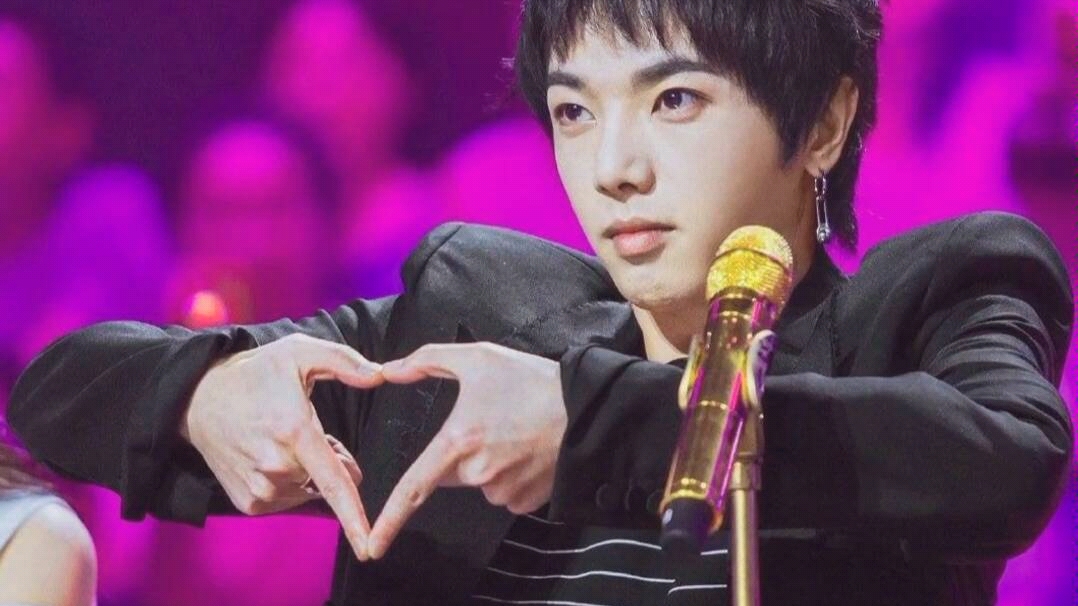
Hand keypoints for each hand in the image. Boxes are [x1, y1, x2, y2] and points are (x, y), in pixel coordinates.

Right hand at [182, 333, 382, 559]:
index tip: (370, 548)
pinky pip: (290, 498)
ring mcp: (261, 489)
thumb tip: (380, 375)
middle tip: (304, 430)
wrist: (200, 400)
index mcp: (295, 432)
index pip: (334, 482)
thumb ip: (344, 361)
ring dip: (309, 471)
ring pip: (311, 490)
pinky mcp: (251, 503)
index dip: (355, 517)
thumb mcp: (300, 352)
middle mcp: (277, 467)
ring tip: (282, 440)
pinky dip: (291, 482)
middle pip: (332, 479)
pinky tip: (270, 456)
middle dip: (331, 458)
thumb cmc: (257, 374)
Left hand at [368, 342, 566, 558]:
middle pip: (450, 472)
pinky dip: (511, 474)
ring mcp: (503, 490)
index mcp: (458, 441)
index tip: (372, 546)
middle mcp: (478, 473)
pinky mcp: (525, 501)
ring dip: (488, 462)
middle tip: (491, 421)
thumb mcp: (478, 357)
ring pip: (479, 482)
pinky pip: (504, 491)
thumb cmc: (531, 381)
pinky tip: (528, 450)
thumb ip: (427, 360)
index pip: (414, 488)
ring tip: (516, 431)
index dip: (389, 520)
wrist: (587, 409)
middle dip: (460, 452)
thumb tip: (389, 371)